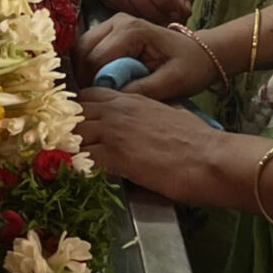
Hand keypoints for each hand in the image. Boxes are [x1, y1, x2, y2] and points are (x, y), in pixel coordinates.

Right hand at [73, 13, 223, 100]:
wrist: (200, 54)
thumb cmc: (190, 67)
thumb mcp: (173, 82)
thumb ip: (143, 89)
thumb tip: (113, 98)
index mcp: (131, 30)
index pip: (95, 59)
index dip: (93, 84)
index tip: (101, 104)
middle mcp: (117, 21)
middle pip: (82, 51)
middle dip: (84, 77)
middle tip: (97, 101)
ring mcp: (111, 23)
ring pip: (81, 49)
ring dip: (84, 72)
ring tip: (99, 93)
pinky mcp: (110, 31)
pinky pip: (88, 49)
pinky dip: (88, 67)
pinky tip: (102, 83)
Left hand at [74, 87, 245, 205]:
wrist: (212, 158)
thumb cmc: (198, 140)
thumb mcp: (168, 114)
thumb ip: (146, 115)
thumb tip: (141, 128)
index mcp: (129, 99)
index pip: (86, 96)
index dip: (76, 110)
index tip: (71, 124)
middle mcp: (117, 111)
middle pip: (72, 114)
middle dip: (63, 130)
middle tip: (60, 147)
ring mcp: (114, 132)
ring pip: (72, 135)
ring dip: (65, 149)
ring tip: (62, 164)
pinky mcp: (116, 156)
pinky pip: (82, 159)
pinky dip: (75, 167)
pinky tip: (76, 176)